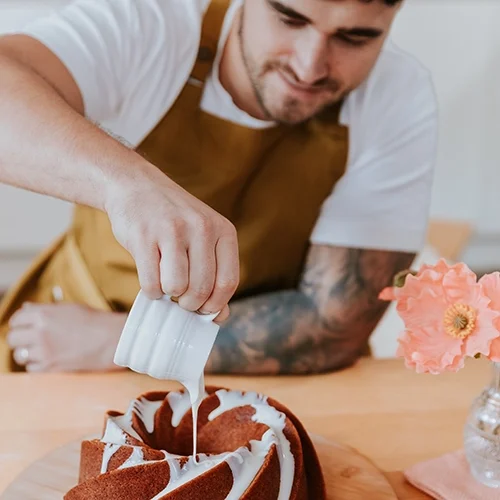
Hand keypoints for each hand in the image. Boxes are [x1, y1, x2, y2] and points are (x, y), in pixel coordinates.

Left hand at [6, 303, 126, 372]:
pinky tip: (49, 360)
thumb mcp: (69, 308)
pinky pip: (31, 368)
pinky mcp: (51, 367)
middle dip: (20, 339)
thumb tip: (26, 309)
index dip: (19, 323)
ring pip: (19, 355)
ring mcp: (44, 351)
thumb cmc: (96, 321)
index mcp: (43, 314)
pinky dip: (37, 365)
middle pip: (13, 338)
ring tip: (42, 351)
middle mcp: (40, 332)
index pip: (16, 319)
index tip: (25, 327)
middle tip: (31, 340)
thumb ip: (45, 309)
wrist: (113, 339)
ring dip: (28, 353)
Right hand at [105, 170, 237, 322]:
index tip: (203, 309)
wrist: (136, 186)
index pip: (228, 282)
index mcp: (223, 230)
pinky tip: (151, 277)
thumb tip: (220, 316)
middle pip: (202, 289)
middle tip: (181, 298)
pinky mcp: (144, 237)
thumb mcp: (204, 238)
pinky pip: (151, 283)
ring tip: (166, 283)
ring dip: (169, 295)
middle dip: (190, 304)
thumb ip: (215, 274)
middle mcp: (201, 228)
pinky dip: (150, 291)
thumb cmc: (174, 222)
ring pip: (177, 287)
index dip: (215, 305)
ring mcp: (172, 230)